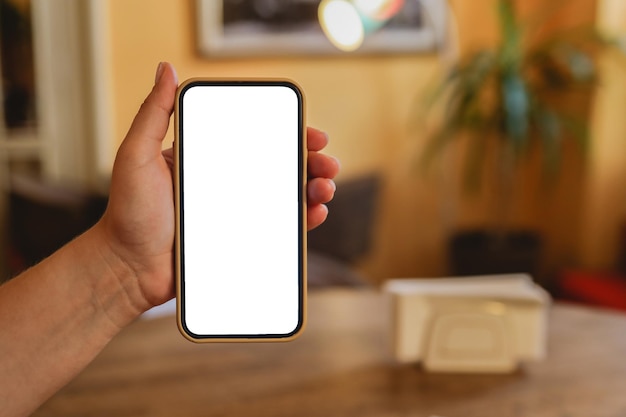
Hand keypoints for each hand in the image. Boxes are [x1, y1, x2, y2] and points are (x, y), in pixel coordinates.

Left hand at [97, 62, 339, 309]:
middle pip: (278, 166)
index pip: (256, 139)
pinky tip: (315, 214)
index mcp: (209, 158)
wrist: (127, 267)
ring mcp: (236, 212)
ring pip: (284, 196)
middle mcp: (226, 182)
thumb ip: (153, 114)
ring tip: (326, 189)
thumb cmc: (127, 212)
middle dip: (310, 163)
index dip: (288, 135)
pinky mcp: (240, 239)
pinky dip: (301, 220)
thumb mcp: (136, 155)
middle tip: (328, 165)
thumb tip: (166, 68)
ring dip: (312, 189)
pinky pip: (278, 227)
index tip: (311, 135)